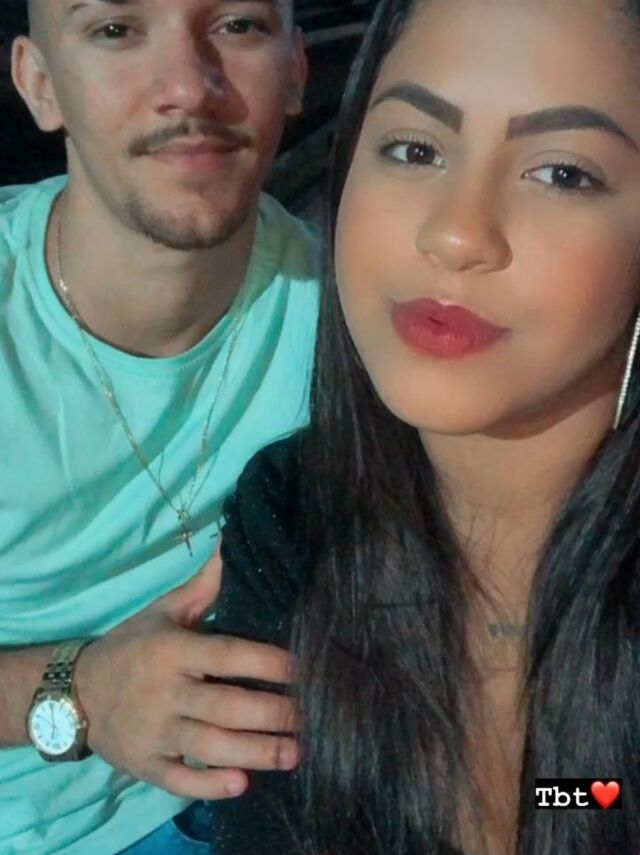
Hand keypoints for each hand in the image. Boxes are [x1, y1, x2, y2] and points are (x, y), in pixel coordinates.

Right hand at [74, 545, 298, 799]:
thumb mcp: (163, 611)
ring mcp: (154, 733)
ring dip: (254, 752)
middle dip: (271, 714)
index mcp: (173, 651)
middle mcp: (166, 692)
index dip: (266, 662)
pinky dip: (209, 786)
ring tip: (294, 754)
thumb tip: (232, 544)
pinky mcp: (145, 766)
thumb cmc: (131, 647)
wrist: (73, 692)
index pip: (227, 655)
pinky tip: (242, 785)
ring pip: (209, 746)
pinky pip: (179, 780)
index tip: (303, 668)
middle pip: (226, 706)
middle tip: (311, 718)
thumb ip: (203, 586)